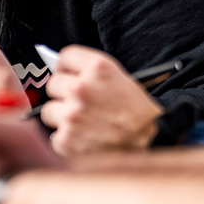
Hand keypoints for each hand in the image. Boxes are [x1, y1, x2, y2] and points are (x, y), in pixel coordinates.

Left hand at [41, 45, 163, 155]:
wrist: (154, 145)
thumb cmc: (138, 113)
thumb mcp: (120, 78)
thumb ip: (90, 71)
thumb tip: (61, 69)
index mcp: (96, 68)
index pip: (64, 57)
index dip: (68, 68)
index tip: (70, 74)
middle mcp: (80, 88)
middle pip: (53, 84)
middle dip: (64, 93)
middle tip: (82, 104)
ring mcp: (71, 115)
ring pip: (49, 110)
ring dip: (62, 117)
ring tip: (84, 123)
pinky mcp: (66, 139)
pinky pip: (55, 135)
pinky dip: (67, 140)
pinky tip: (85, 139)